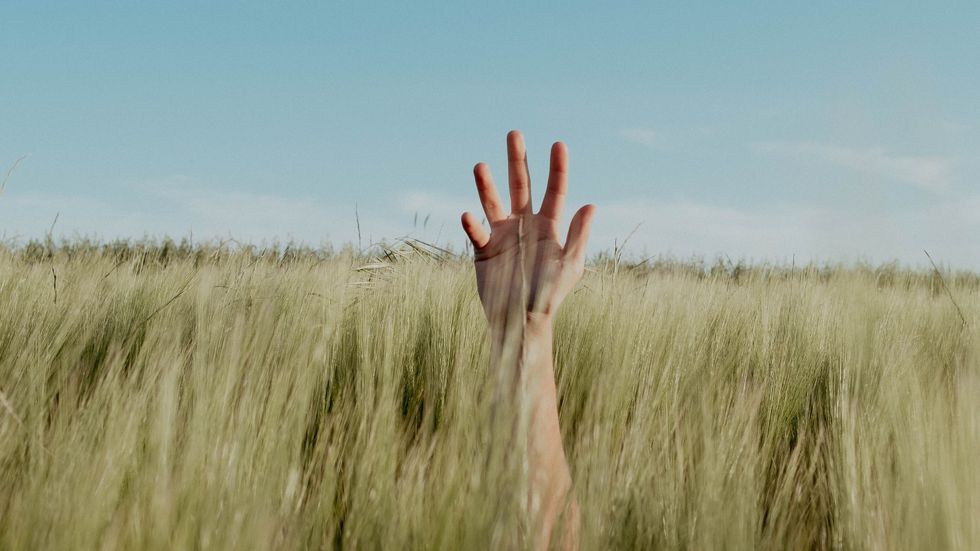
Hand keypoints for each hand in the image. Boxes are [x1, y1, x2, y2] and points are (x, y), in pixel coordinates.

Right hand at [461, 131, 595, 328]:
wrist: (522, 320)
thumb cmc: (550, 294)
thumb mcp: (570, 265)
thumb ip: (577, 235)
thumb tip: (590, 205)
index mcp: (549, 225)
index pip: (554, 190)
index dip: (557, 168)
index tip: (558, 144)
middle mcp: (524, 224)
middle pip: (520, 186)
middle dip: (517, 161)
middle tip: (514, 134)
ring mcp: (502, 234)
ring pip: (493, 203)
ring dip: (486, 186)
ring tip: (480, 166)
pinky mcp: (484, 249)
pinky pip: (477, 232)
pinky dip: (472, 225)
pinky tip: (468, 215)